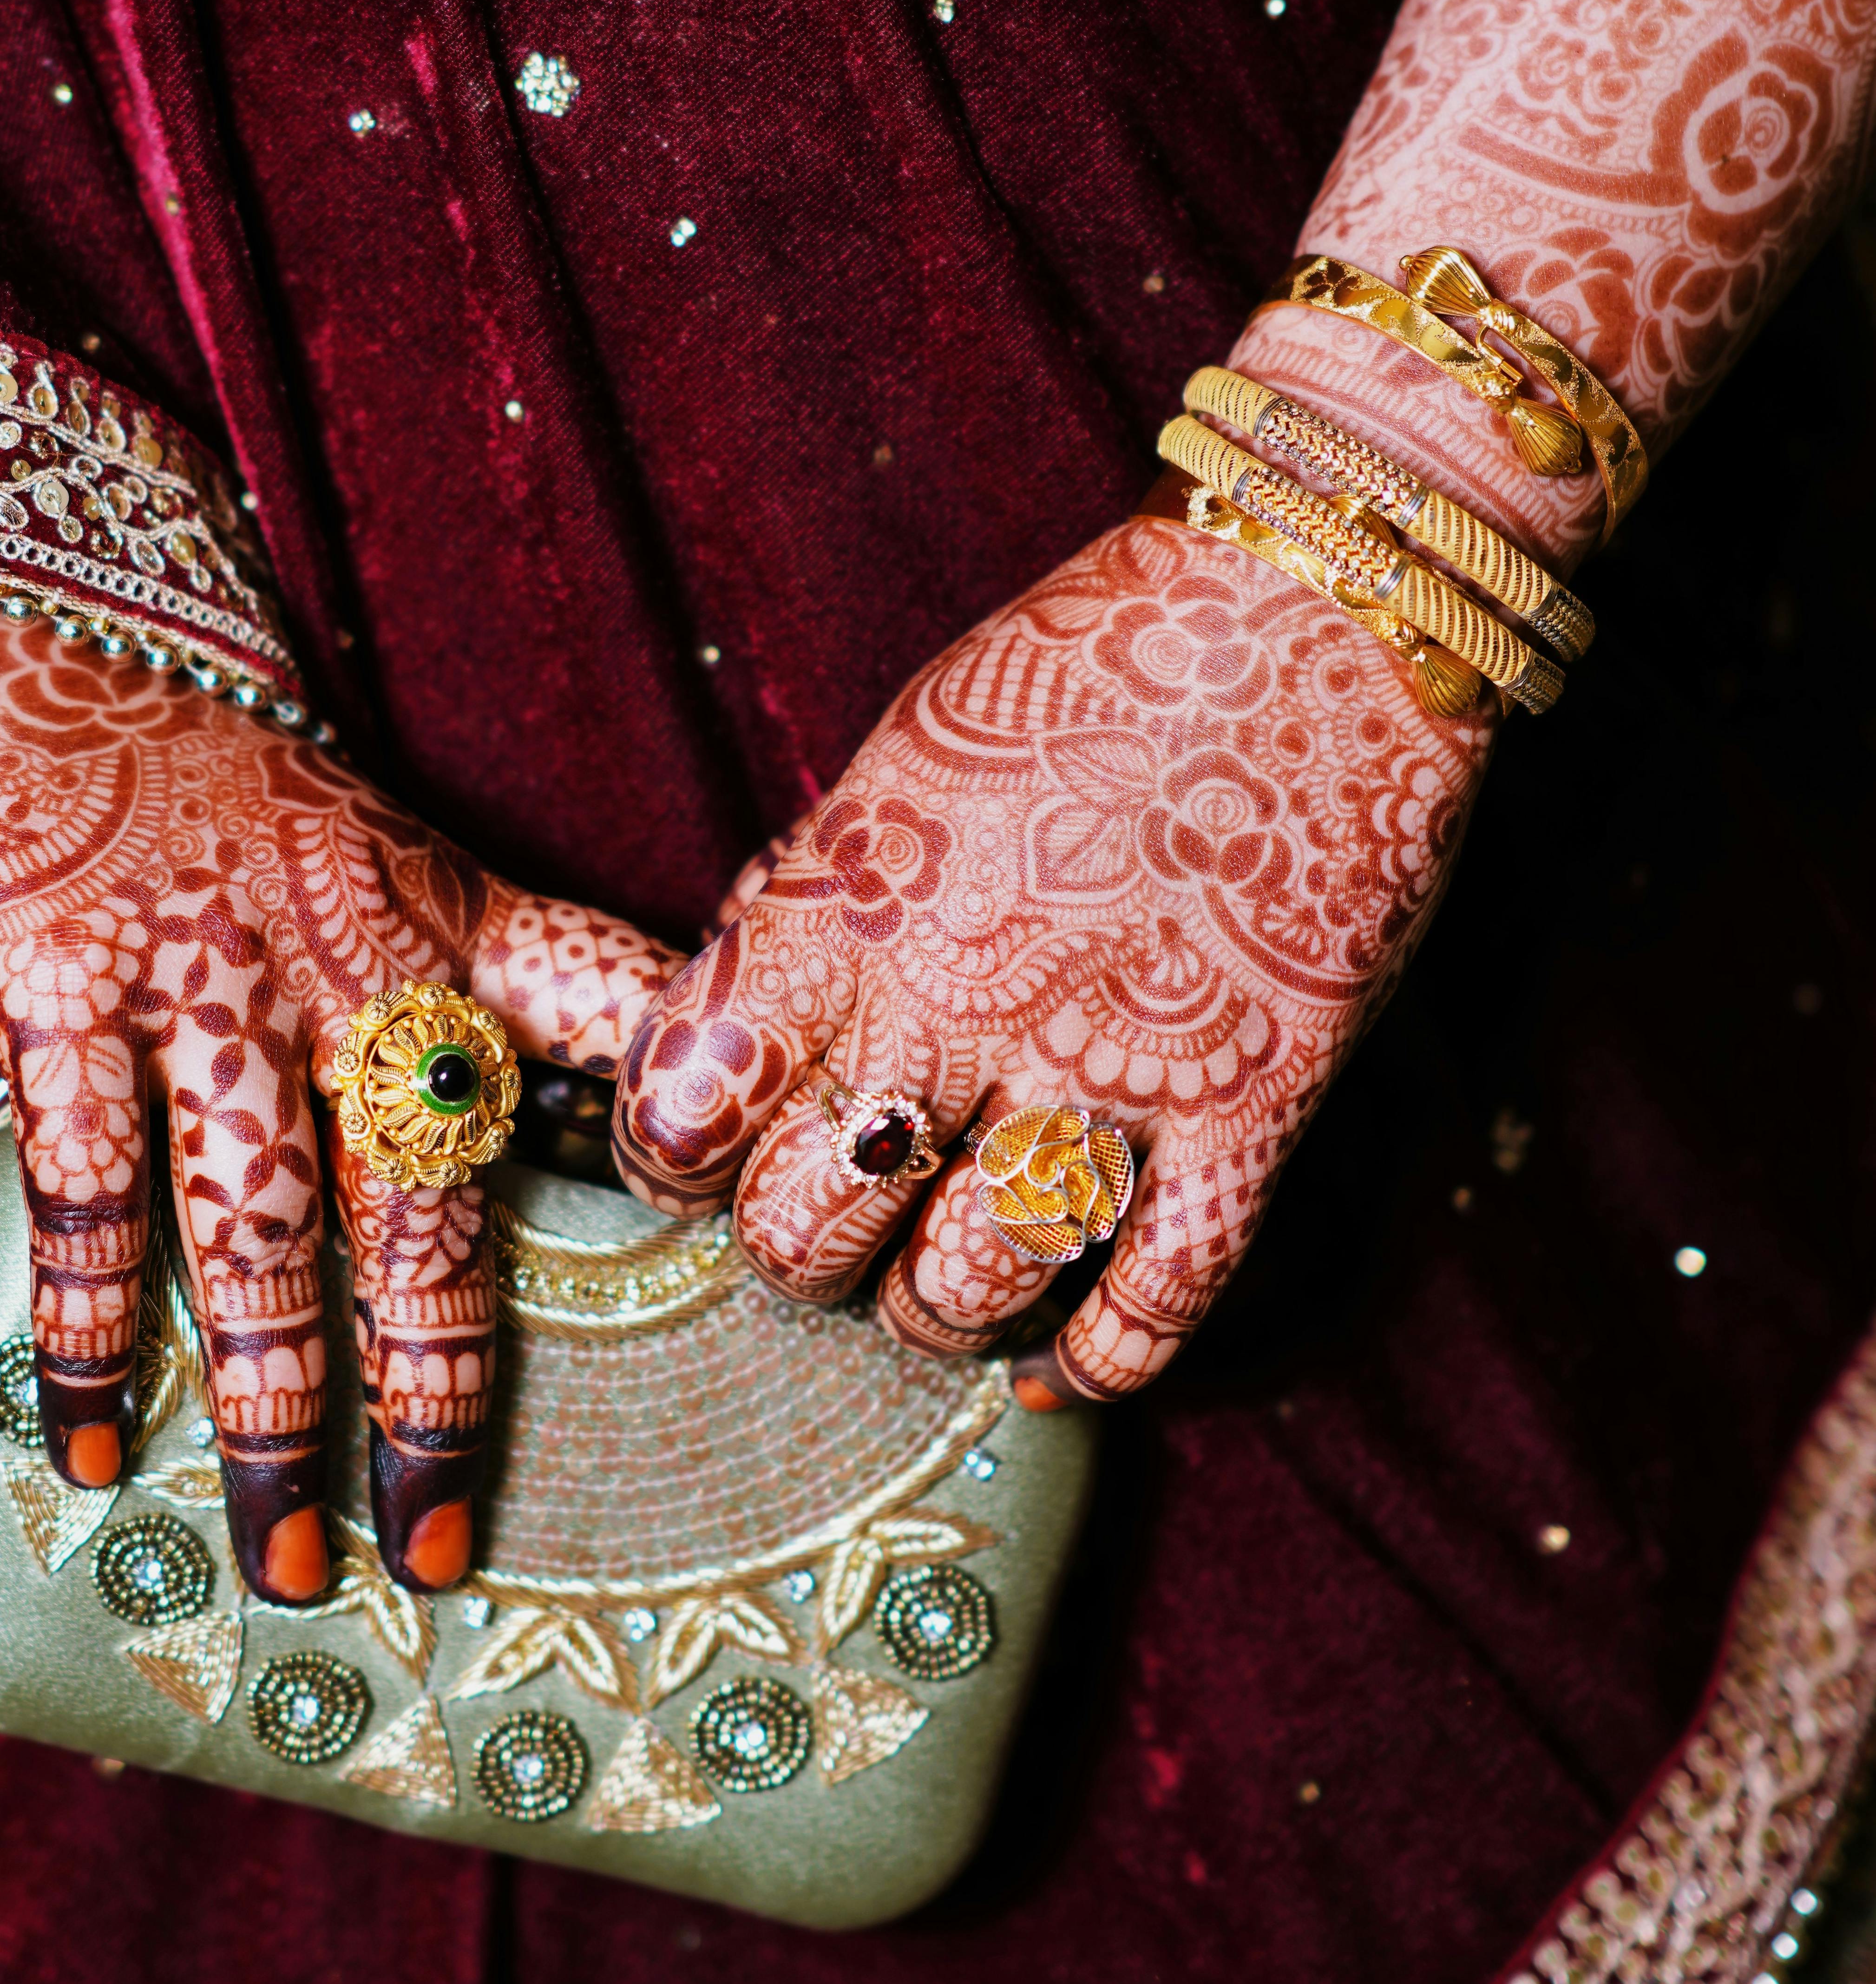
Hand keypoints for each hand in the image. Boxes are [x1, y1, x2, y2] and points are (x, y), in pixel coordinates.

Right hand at [0, 619, 673, 1597]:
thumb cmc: (167, 758)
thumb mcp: (335, 840)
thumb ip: (405, 976)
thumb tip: (470, 1138)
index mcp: (431, 912)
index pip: (610, 1015)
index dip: (687, 1128)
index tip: (746, 1256)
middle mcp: (343, 956)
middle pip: (429, 1204)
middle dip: (434, 1397)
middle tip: (438, 1549)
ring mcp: (201, 977)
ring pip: (266, 1232)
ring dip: (274, 1413)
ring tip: (285, 1559)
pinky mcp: (60, 987)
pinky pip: (87, 1193)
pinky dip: (87, 1335)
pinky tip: (91, 1449)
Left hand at [614, 512, 1482, 1399]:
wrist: (1310, 609)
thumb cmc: (1096, 665)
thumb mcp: (901, 760)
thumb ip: (817, 898)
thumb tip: (738, 1004)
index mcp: (846, 913)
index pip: (682, 1105)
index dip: (672, 1160)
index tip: (703, 1159)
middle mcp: (955, 1009)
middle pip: (806, 1231)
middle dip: (797, 1257)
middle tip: (830, 1231)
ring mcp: (1106, 1071)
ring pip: (961, 1290)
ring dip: (932, 1314)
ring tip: (937, 1292)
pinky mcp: (1247, 1110)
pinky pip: (1151, 1304)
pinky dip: (1093, 1367)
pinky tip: (1055, 1375)